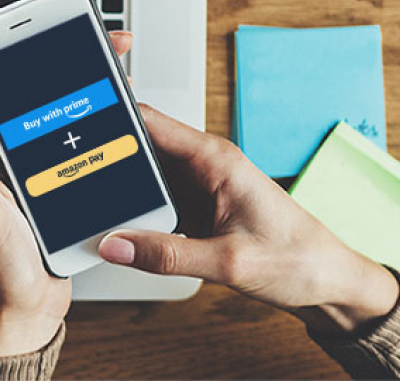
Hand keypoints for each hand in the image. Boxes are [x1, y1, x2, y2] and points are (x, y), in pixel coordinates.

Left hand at [0, 32, 133, 356]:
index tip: (51, 32)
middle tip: (106, 46)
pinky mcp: (59, 186)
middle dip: (71, 64)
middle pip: (39, 95)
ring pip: (65, 118)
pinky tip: (124, 121)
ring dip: (91, 93)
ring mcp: (36, 169)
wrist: (24, 310)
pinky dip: (103, 129)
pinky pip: (81, 148)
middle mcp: (6, 155)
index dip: (22, 54)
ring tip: (119, 73)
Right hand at [97, 106, 399, 333]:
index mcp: (216, 159)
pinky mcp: (200, 207)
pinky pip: (157, 200)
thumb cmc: (299, 260)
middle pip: (142, 147)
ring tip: (89, 202)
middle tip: (71, 173)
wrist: (329, 282)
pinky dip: (137, 210)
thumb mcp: (228, 262)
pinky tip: (120, 225)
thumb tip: (116, 244)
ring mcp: (201, 186)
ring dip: (122, 188)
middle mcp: (206, 165)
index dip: (113, 117)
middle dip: (108, 157)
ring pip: (146, 176)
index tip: (78, 121)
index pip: (152, 121)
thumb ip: (166, 254)